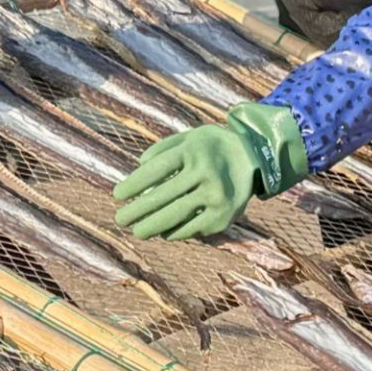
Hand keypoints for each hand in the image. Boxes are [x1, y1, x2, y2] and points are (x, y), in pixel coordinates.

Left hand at [114, 102, 307, 240]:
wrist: (254, 158)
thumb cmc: (210, 147)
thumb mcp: (189, 138)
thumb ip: (162, 149)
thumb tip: (138, 168)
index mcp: (193, 150)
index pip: (155, 170)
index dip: (133, 185)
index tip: (117, 196)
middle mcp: (205, 172)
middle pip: (162, 196)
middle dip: (136, 211)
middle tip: (120, 220)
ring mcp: (216, 196)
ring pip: (175, 216)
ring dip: (151, 226)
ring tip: (137, 231)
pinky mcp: (223, 216)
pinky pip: (192, 228)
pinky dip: (174, 232)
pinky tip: (163, 232)